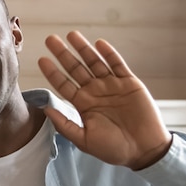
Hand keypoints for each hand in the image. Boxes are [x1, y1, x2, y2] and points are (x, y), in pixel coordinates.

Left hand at [38, 31, 171, 169]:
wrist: (144, 150)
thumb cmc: (114, 149)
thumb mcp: (84, 140)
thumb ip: (65, 125)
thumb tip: (46, 110)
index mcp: (83, 104)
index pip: (64, 84)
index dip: (53, 72)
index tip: (42, 60)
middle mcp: (95, 92)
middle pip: (76, 69)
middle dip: (63, 54)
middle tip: (50, 40)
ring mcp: (112, 86)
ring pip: (95, 62)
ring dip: (83, 48)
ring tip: (71, 35)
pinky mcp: (130, 83)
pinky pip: (118, 65)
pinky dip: (109, 54)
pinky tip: (99, 43)